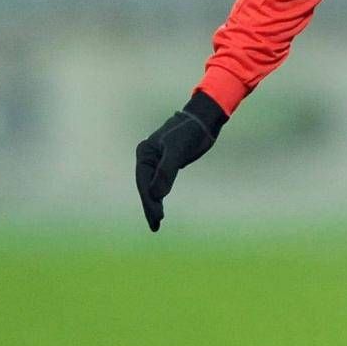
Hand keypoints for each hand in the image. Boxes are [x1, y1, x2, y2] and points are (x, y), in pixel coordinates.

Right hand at [135, 92, 226, 231]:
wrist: (203, 120)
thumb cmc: (190, 131)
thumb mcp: (178, 150)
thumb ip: (167, 171)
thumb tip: (156, 195)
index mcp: (145, 153)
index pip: (144, 182)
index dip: (149, 200)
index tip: (157, 216)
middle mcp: (148, 158)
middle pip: (146, 186)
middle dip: (150, 206)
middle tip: (155, 225)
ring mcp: (157, 162)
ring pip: (153, 187)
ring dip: (154, 204)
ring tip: (156, 223)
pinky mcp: (168, 164)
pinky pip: (162, 183)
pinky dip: (161, 195)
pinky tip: (160, 206)